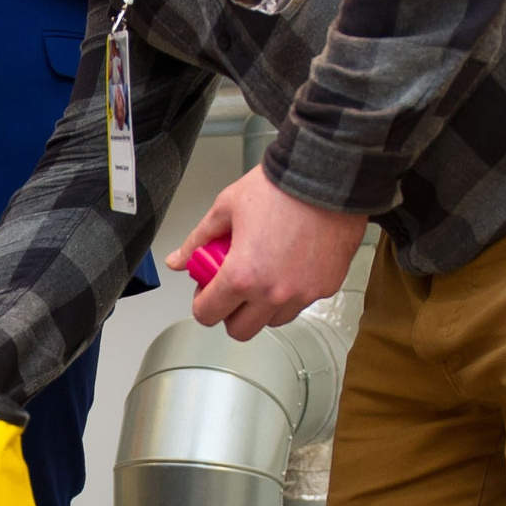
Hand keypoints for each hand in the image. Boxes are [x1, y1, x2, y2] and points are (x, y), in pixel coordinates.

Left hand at [169, 166, 367, 341]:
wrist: (326, 176)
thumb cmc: (279, 188)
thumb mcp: (225, 209)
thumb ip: (198, 241)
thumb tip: (178, 261)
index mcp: (242, 276)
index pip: (208, 315)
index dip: (202, 303)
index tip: (207, 290)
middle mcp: (273, 293)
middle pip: (240, 330)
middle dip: (230, 313)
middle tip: (231, 288)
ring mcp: (302, 294)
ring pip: (273, 321)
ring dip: (262, 306)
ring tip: (263, 274)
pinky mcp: (326, 287)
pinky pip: (301, 304)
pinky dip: (291, 294)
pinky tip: (287, 266)